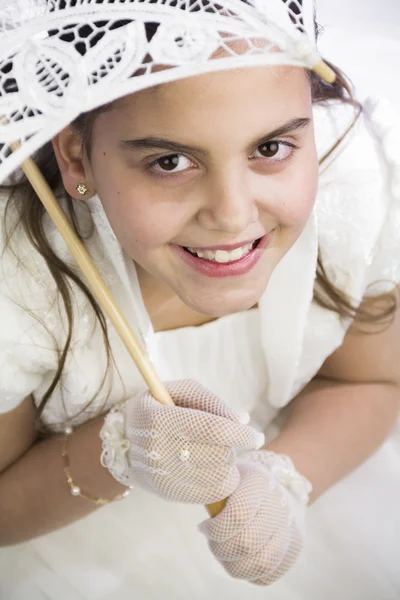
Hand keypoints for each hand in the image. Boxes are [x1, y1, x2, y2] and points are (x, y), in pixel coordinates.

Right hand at [100, 379, 264, 503]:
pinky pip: (210, 495)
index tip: (256, 436)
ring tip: (217, 454)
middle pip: (218, 455)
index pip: (212, 430)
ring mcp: (162, 475)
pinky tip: (212, 469)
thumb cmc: (159, 408)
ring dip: (228, 465)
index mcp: (162, 419)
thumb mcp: (179, 391)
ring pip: (218, 477)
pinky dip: (220, 483)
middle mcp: (159, 449)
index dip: (239, 434)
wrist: (123, 441)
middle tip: (225, 440)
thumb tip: (242, 420)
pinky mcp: (168, 493)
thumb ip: (211, 400)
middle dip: (231, 447)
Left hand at [199, 450, 311, 584]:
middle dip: (220, 549)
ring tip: (224, 552)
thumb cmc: (239, 483)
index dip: (215, 529)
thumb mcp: (225, 475)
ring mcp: (290, 526)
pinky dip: (248, 573)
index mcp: (258, 481)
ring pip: (260, 564)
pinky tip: (239, 559)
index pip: (237, 516)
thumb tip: (205, 502)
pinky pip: (268, 574)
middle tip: (213, 541)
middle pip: (247, 544)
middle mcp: (278, 504)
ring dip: (233, 565)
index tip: (203, 527)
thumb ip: (213, 485)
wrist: (276, 487)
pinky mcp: (295, 547)